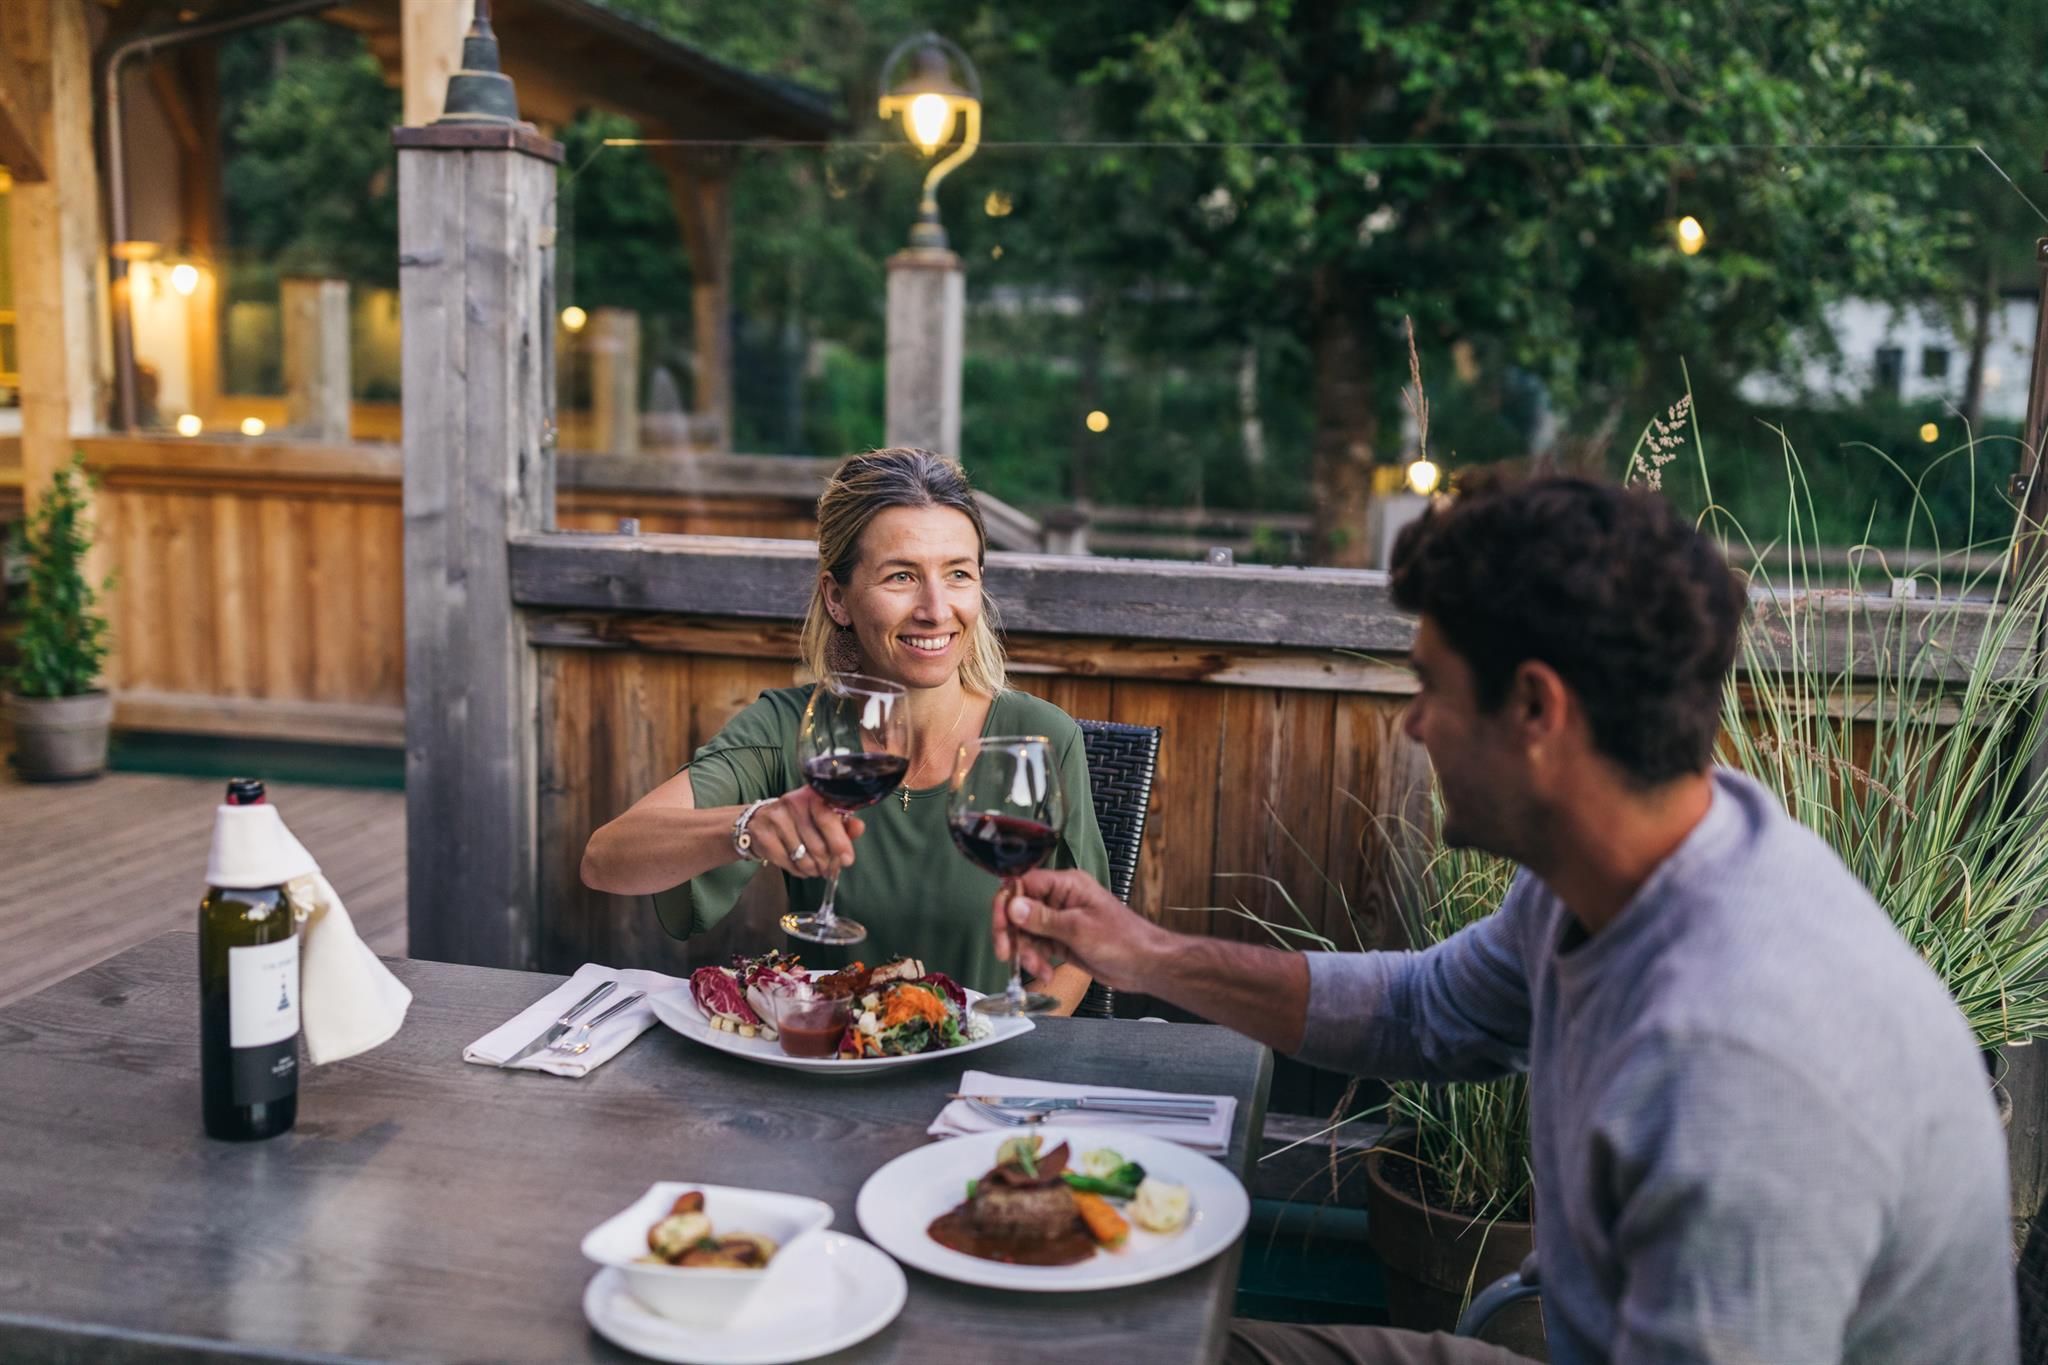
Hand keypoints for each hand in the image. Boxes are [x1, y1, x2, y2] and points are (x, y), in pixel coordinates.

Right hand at [745, 788, 865, 878]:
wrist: (759, 820)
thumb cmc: (799, 818)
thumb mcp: (822, 815)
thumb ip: (843, 822)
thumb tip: (859, 828)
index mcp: (811, 795)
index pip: (827, 819)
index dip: (840, 842)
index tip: (847, 860)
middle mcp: (792, 803)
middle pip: (817, 845)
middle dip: (828, 863)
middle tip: (830, 869)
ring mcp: (775, 820)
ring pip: (803, 859)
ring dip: (814, 869)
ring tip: (816, 868)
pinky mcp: (763, 836)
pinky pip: (788, 864)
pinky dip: (798, 871)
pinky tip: (800, 865)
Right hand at [990, 868, 1164, 991]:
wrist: (1145, 965)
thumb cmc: (1122, 940)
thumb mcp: (1078, 929)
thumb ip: (1043, 918)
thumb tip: (1012, 905)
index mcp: (1066, 885)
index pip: (1023, 884)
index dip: (1007, 903)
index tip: (1001, 926)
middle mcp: (1060, 899)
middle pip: (1019, 910)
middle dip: (1012, 934)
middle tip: (1007, 954)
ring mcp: (1060, 921)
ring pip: (1026, 932)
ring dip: (1027, 953)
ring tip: (1040, 969)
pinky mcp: (1062, 940)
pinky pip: (1038, 947)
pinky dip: (1037, 961)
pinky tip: (1046, 973)